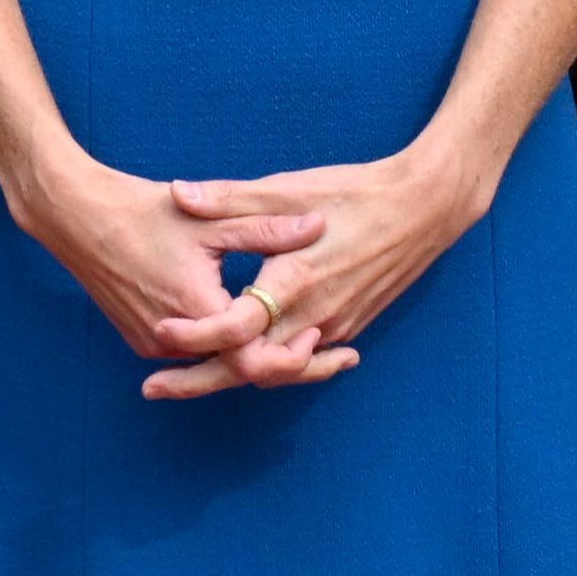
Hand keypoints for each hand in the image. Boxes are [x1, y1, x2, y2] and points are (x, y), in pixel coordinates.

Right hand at [0, 151, 302, 393]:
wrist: (74, 215)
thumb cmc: (141, 210)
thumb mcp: (209, 217)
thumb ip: (265, 229)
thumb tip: (318, 226)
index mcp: (196, 309)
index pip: (256, 357)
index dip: (294, 355)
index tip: (321, 338)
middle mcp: (173, 338)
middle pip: (242, 369)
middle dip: (288, 362)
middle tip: (333, 355)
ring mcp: (153, 342)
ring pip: (217, 364)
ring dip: (257, 355)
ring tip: (304, 343)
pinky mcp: (142, 338)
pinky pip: (193, 354)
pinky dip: (224, 347)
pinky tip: (253, 331)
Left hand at [144, 146, 495, 398]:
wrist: (425, 209)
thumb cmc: (355, 193)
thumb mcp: (289, 188)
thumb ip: (230, 198)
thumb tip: (177, 193)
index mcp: (295, 279)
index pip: (237, 327)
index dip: (195, 334)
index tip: (159, 330)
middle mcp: (315, 314)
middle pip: (249, 367)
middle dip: (197, 380)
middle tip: (151, 387)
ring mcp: (334, 326)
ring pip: (275, 369)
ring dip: (231, 376)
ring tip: (185, 379)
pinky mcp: (348, 327)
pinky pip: (300, 360)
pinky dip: (268, 365)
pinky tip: (241, 361)